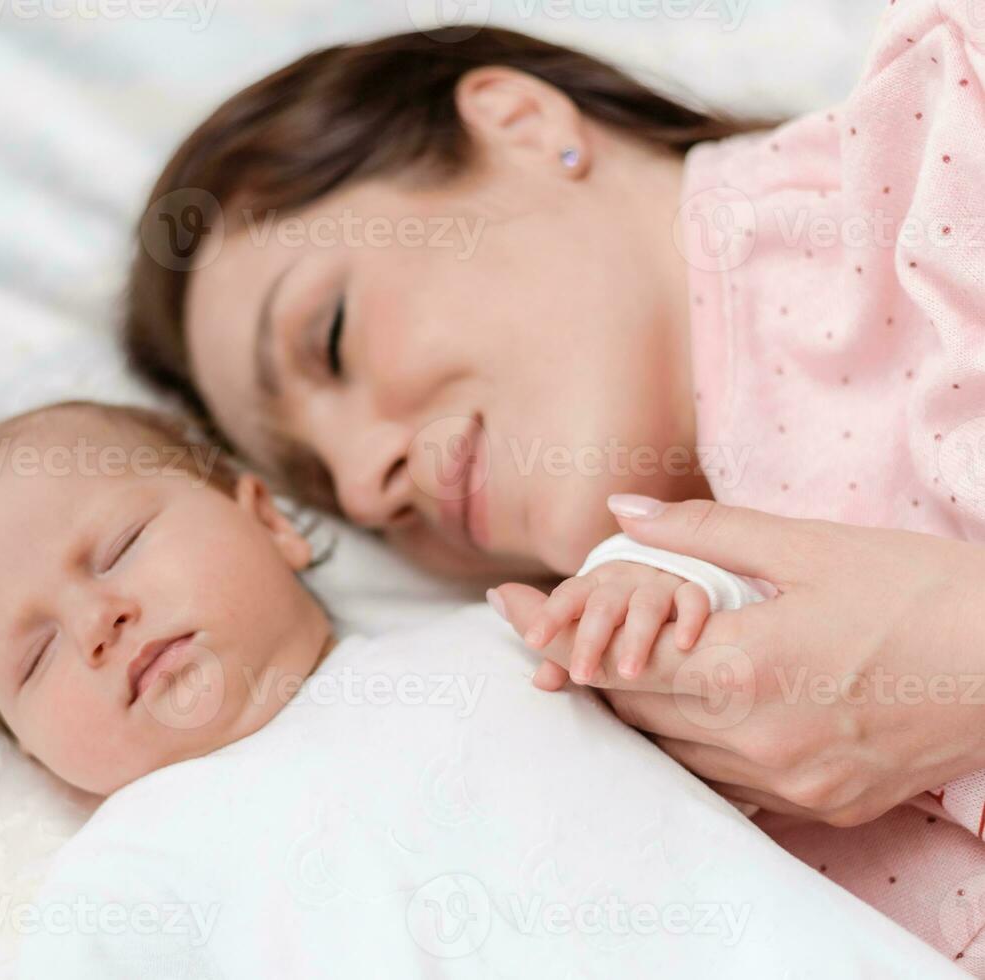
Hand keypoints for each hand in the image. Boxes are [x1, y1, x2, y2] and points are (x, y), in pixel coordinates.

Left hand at [489, 496, 984, 826]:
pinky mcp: (823, 804)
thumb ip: (700, 533)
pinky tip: (695, 711)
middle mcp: (757, 739)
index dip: (551, 630)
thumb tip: (618, 512)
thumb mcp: (806, 546)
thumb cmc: (917, 588)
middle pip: (634, 709)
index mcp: (743, 669)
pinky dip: (697, 747)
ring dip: (641, 709)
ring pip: (673, 753)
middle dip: (588, 665)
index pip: (611, 661)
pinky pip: (727, 784)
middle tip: (554, 627)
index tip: (508, 605)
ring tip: (619, 663)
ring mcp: (791, 781)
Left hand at [521, 561, 710, 683]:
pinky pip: (693, 598)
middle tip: (582, 676)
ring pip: (646, 606)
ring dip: (635, 639)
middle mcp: (625, 579)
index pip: (568, 597)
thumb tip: (541, 683)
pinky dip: (689, 619)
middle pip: (603, 606)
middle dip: (591, 641)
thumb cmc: (624, 608)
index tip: (533, 640)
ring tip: (628, 673)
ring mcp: (660, 582)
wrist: (675, 563)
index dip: (550, 617)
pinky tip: (682, 644)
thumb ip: (566, 652)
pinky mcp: (693, 587)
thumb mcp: (594, 624)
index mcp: (595, 584)